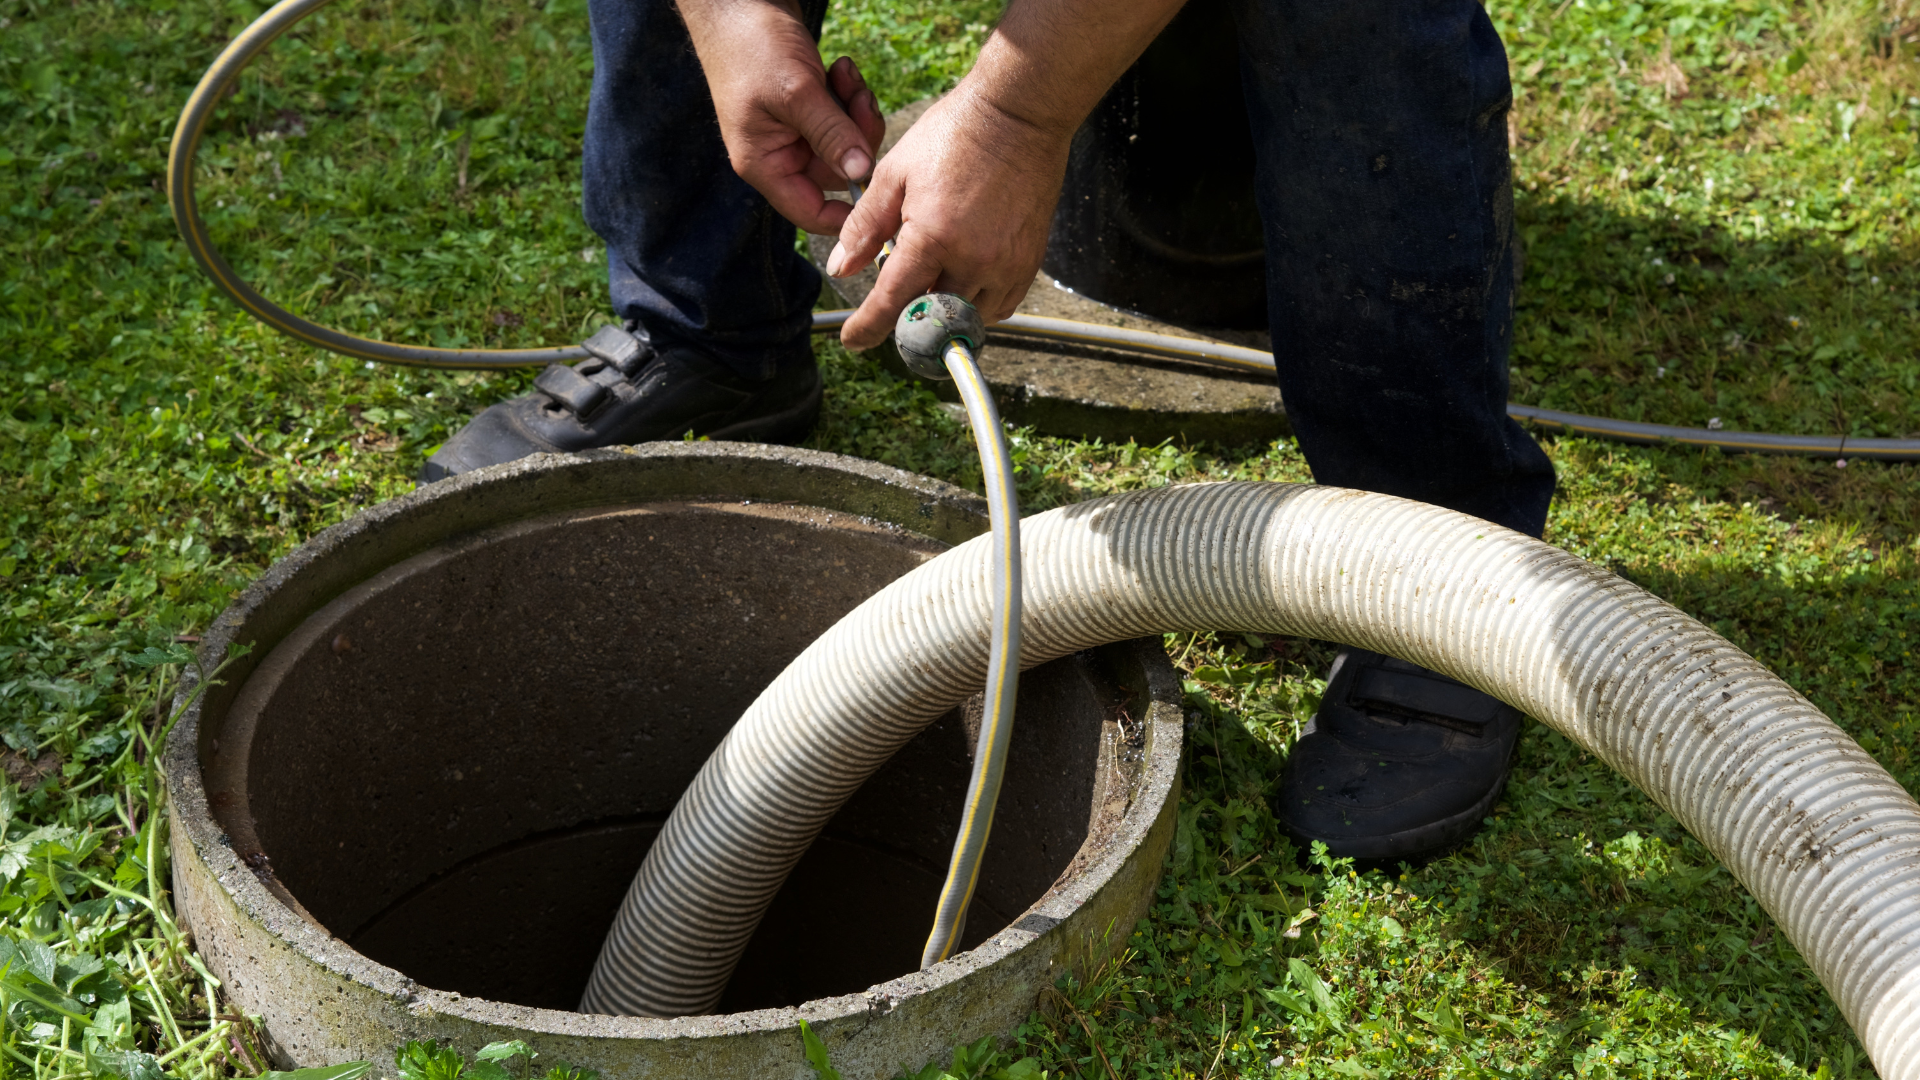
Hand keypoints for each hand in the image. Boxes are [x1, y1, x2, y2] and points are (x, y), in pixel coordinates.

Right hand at [680, 0, 885, 234]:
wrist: (737, 0)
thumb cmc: (751, 45)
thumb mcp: (796, 92)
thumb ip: (831, 134)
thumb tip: (862, 174)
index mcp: (765, 164)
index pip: (810, 213)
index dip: (847, 214)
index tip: (880, 193)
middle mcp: (779, 154)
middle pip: (838, 173)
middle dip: (857, 138)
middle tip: (861, 100)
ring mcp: (794, 131)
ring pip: (845, 143)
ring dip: (856, 110)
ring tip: (847, 74)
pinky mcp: (808, 109)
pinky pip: (842, 118)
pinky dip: (849, 95)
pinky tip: (841, 68)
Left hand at [827, 85, 1073, 350]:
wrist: (1019, 114)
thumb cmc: (953, 135)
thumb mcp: (894, 173)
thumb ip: (864, 226)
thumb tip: (840, 268)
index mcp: (932, 236)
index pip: (892, 301)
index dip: (867, 328)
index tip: (853, 340)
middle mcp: (973, 260)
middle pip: (932, 317)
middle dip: (909, 317)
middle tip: (896, 301)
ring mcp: (1006, 264)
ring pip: (968, 317)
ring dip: (945, 311)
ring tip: (932, 281)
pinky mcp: (1029, 261)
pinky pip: (1000, 305)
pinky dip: (977, 304)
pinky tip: (963, 280)